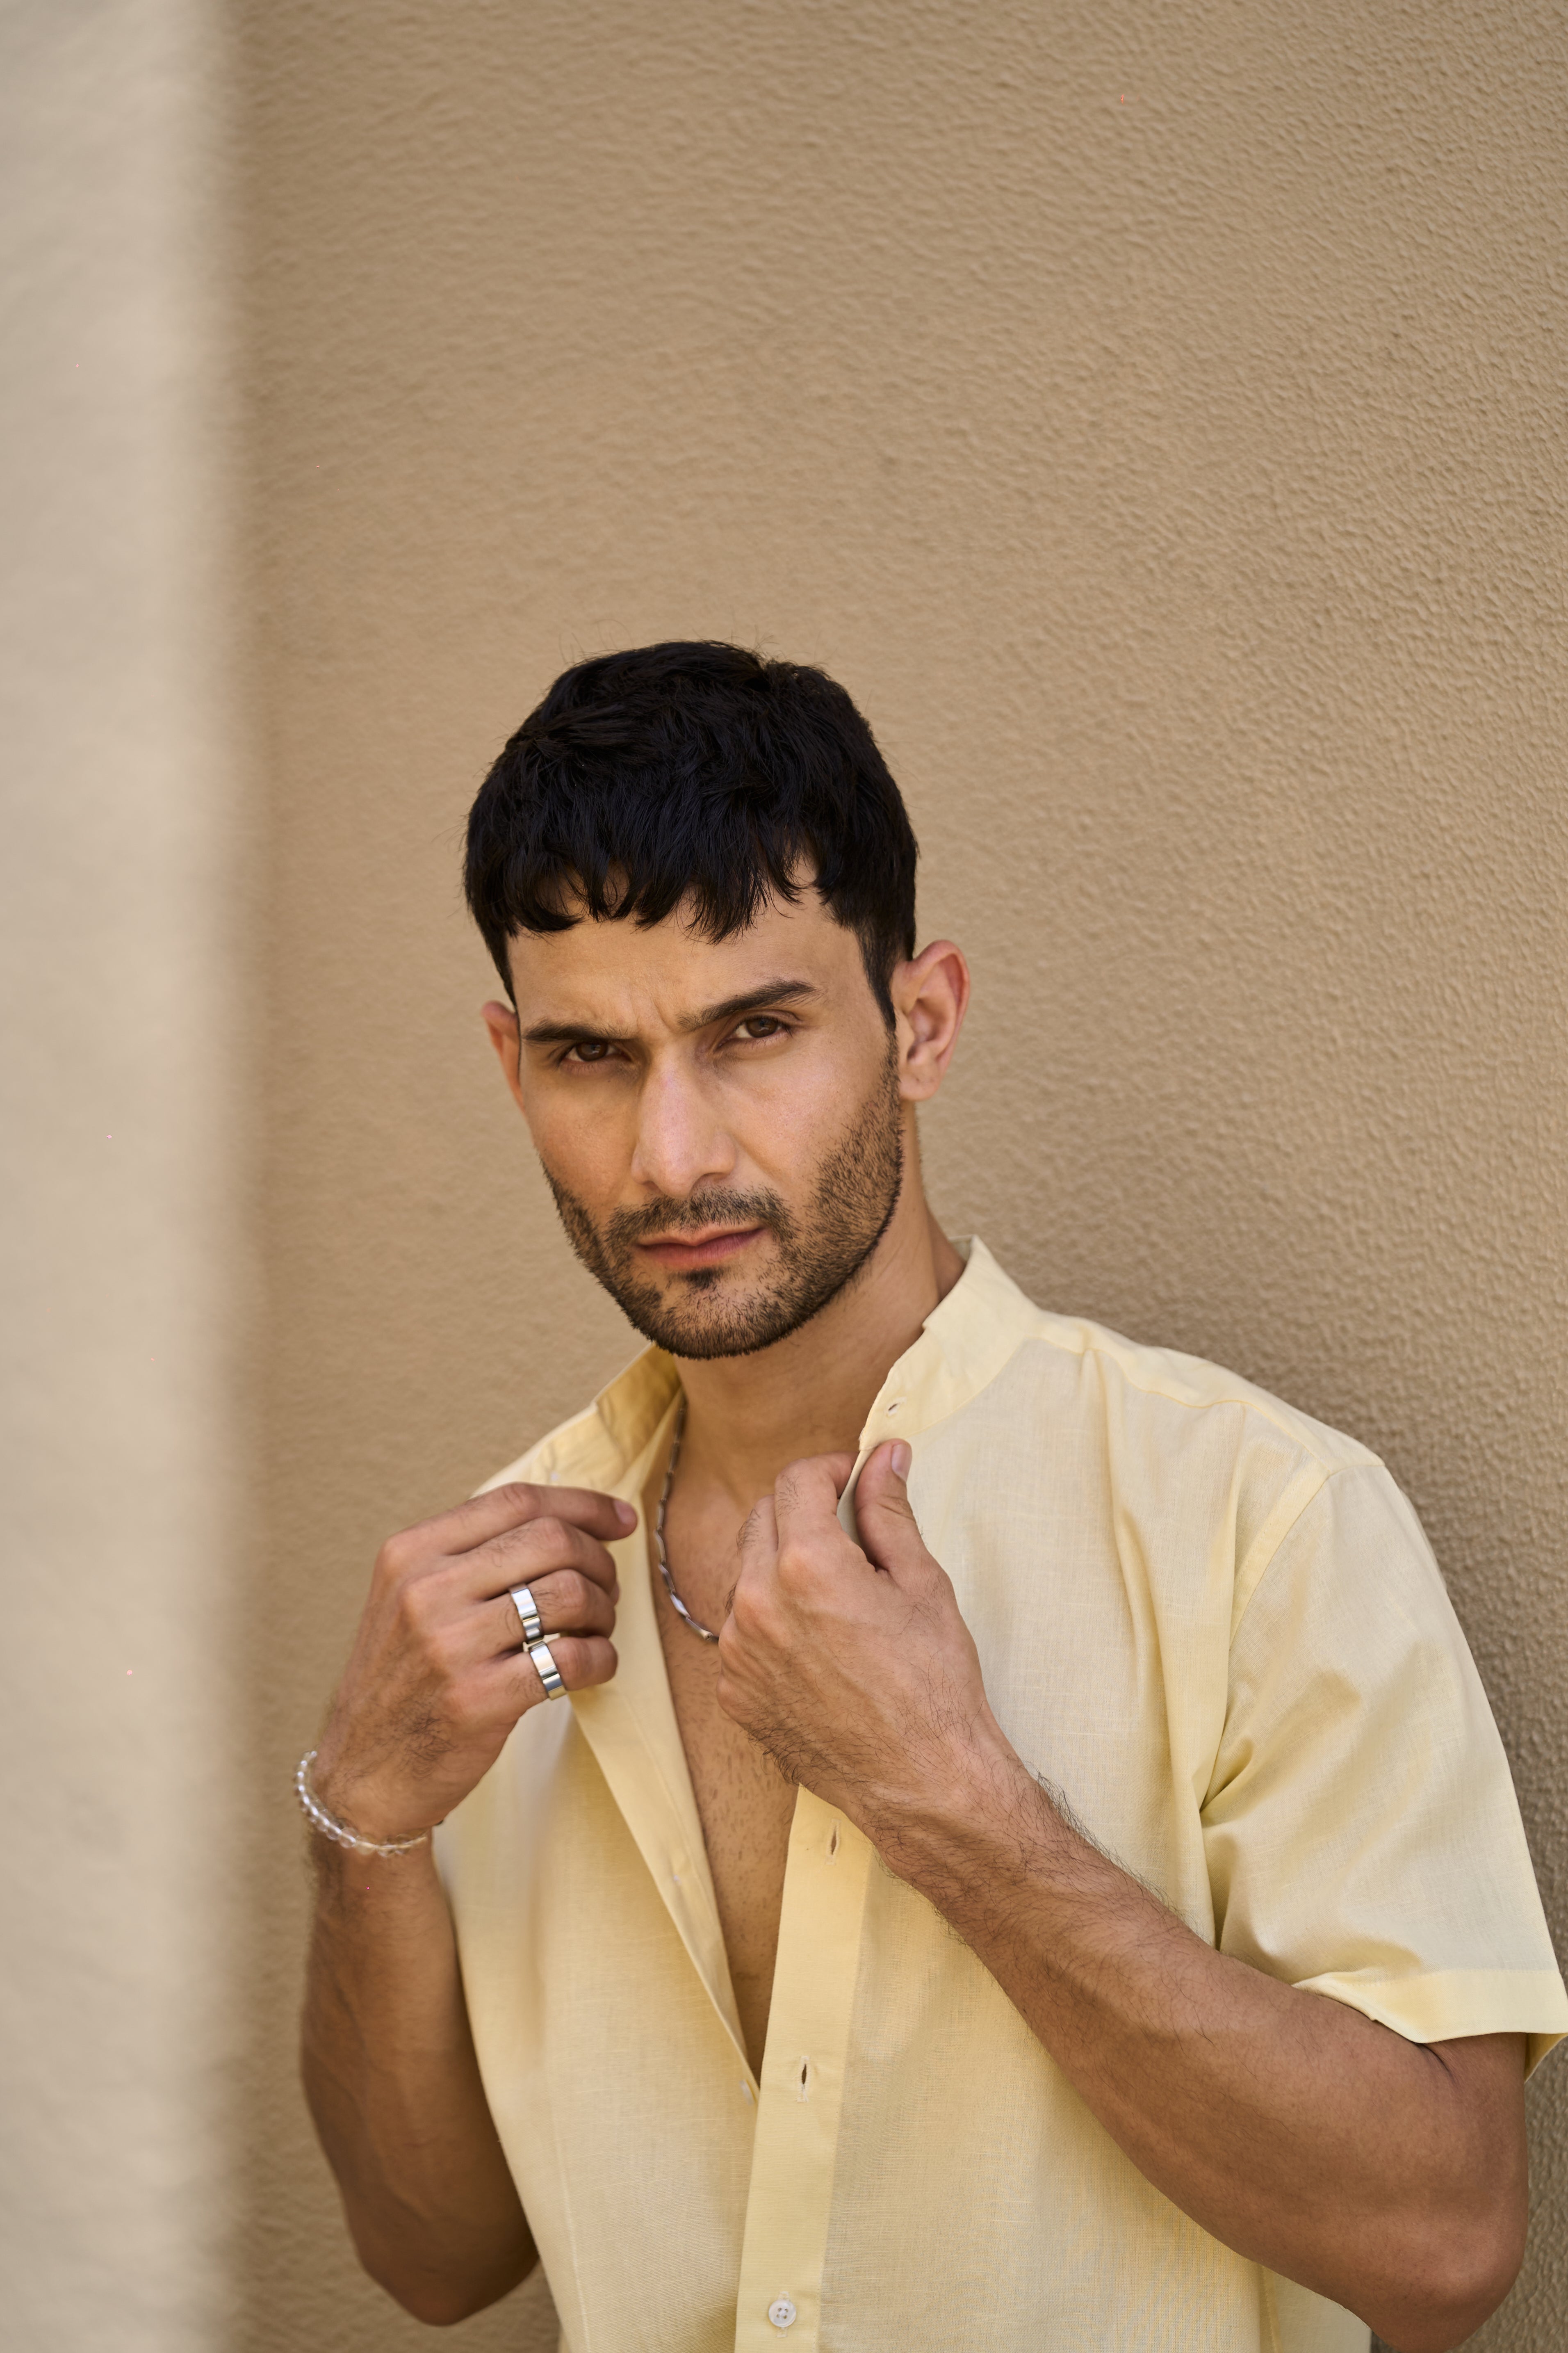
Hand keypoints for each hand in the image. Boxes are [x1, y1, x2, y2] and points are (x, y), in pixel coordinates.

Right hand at [312, 1482, 634, 1841]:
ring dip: (603, 1611)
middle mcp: (427, 1590)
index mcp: (411, 1552)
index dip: (582, 1505)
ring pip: (569, 1594)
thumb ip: (472, 1556)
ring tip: (596, 1630)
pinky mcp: (479, 1699)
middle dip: (599, 1561)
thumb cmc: (404, 1680)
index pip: (516, 1501)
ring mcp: (451, 1645)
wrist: (362, 1772)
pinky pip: (572, 1658)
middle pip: (551, 1540)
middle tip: (607, 1589)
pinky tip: (593, 1667)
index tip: (620, 1520)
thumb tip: (570, 1521)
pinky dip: (601, 1659)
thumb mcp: (411, 1599)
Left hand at [715, 1442, 1013, 1842]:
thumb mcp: (922, 1584)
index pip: (796, 1481)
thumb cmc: (934, 1686)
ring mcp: (737, 1652)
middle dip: (803, 1511)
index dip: (830, 1469)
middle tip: (848, 1531)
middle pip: (762, 1518)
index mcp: (806, 1566)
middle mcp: (757, 1603)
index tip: (853, 1479)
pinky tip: (817, 1643)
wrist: (924, 1782)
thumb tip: (883, 1458)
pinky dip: (770, 1621)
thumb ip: (889, 1512)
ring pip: (745, 1574)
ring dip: (781, 1565)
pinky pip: (740, 1631)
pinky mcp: (733, 1691)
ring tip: (834, 1594)